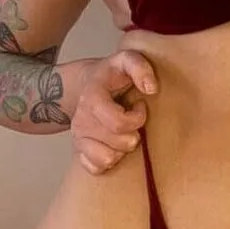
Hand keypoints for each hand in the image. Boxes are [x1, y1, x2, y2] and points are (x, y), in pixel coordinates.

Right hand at [72, 50, 157, 174]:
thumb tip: (151, 88)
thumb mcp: (127, 60)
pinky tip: (114, 145)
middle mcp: (81, 119)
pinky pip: (95, 168)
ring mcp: (78, 136)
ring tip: (124, 133)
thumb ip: (140, 67)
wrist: (87, 84)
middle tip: (134, 121)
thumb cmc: (113, 74)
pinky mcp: (79, 150)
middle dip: (134, 134)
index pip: (118, 122)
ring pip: (108, 159)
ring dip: (122, 148)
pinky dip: (108, 161)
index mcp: (92, 97)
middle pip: (118, 143)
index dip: (137, 118)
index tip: (141, 105)